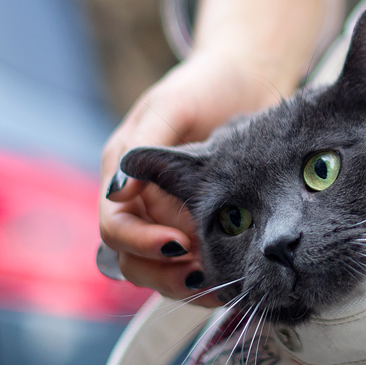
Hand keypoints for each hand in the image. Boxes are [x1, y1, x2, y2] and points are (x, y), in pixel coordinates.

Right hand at [99, 49, 281, 301]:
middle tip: (204, 276)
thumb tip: (116, 190)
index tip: (179, 243)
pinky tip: (235, 281)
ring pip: (162, 271)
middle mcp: (141, 203)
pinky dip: (211, 280)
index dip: (140, 243)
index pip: (114, 227)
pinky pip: (196, 264)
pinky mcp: (203, 226)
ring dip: (186, 286)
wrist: (252, 78)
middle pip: (132, 261)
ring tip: (222, 286)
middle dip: (163, 275)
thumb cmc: (207, 84)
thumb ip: (144, 146)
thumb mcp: (171, 105)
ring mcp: (171, 217)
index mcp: (122, 174)